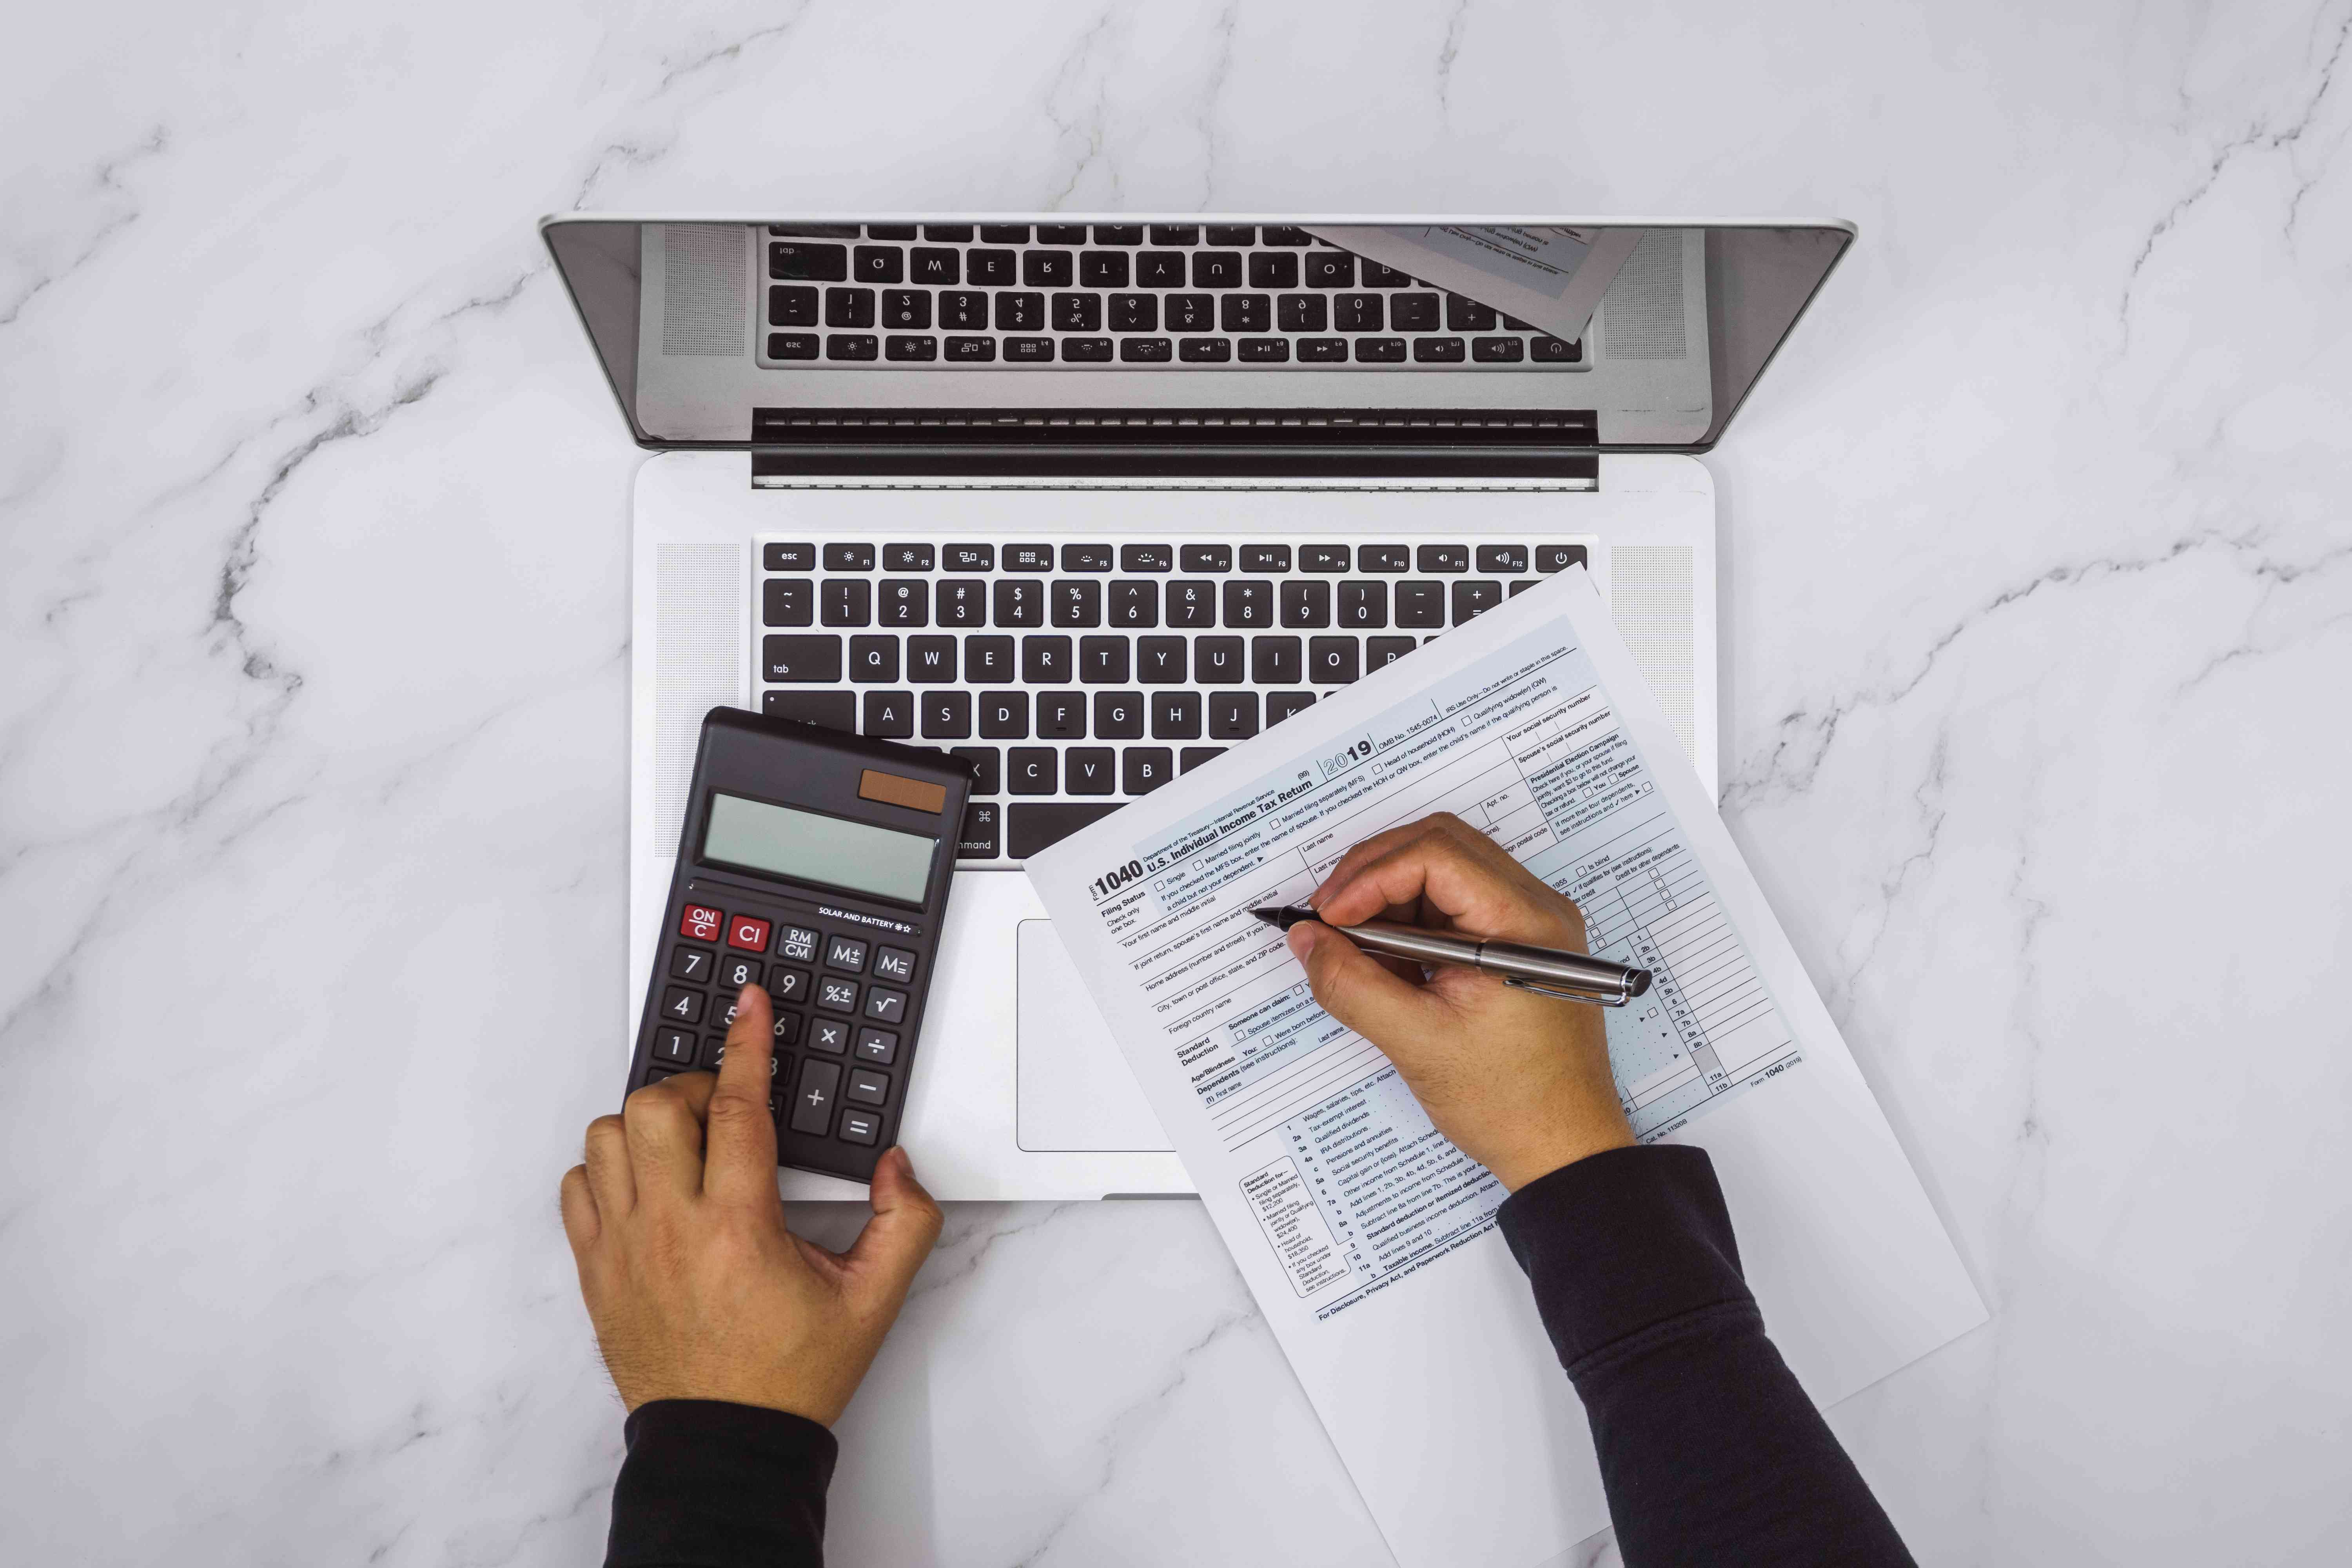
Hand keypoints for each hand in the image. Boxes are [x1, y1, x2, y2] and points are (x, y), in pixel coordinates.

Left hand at [560, 984, 942, 1424]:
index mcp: (740, 1228)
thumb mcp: (874, 1300)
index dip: (745, 1044)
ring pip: (606, 1137)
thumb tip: (894, 1164)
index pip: (735, 1107)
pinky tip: (643, 1184)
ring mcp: (623, 1249)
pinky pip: (575, 1188)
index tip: (749, 1004)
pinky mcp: (595, 1271)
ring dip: (645, 1124)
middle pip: (656, 1107)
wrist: (726, 1441)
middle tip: (723, 1107)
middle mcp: (671, 1230)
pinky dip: (604, 1169)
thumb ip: (905, 1222)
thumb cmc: (789, 1375)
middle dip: (693, 1087)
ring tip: (682, 1144)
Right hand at [1290, 813, 1634, 1190]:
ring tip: (1354, 943)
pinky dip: (1412, 920)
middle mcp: (1536, 910)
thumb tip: (1307, 940)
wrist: (1563, 1147)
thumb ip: (1352, 985)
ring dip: (1390, 896)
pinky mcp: (1516, 944)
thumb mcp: (1416, 1044)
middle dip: (1373, 873)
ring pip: (1445, 870)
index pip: (1435, 855)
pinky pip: (1456, 905)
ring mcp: (1530, 925)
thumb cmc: (1512, 1104)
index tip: (1329, 916)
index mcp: (1523, 924)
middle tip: (1329, 917)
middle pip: (1440, 846)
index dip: (1369, 876)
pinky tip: (1387, 959)